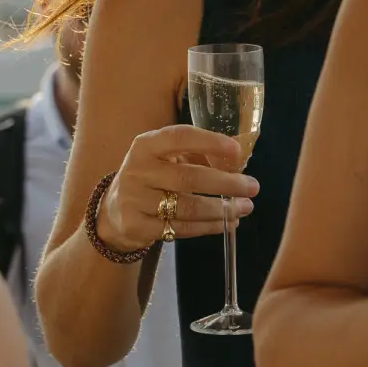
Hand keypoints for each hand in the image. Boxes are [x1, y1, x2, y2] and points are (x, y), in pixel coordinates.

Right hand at [96, 123, 259, 252]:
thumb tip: (237, 161)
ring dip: (222, 210)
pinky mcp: (138, 227)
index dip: (209, 142)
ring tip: (245, 207)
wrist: (115, 211)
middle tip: (252, 187)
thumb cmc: (152, 177)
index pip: (179, 137)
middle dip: (226, 184)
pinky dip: (209, 227)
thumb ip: (195, 155)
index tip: (237, 150)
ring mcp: (135, 201)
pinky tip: (227, 223)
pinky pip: (181, 229)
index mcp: (146, 145)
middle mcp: (138, 171)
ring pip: (188, 208)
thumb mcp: (164, 158)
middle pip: (188, 178)